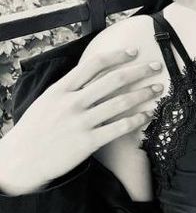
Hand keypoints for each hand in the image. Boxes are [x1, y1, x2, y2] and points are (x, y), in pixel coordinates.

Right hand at [0, 48, 163, 193]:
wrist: (21, 160)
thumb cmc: (35, 130)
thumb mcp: (47, 101)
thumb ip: (69, 89)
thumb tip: (91, 76)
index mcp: (61, 89)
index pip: (94, 65)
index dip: (117, 56)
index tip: (134, 52)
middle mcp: (72, 102)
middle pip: (114, 80)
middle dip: (139, 71)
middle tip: (156, 66)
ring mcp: (81, 122)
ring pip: (120, 102)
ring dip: (143, 93)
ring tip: (158, 89)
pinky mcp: (88, 142)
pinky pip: (119, 127)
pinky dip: (136, 119)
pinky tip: (148, 115)